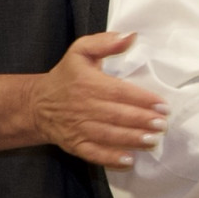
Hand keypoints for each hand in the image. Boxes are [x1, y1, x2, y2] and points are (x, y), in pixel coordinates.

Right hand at [0, 32, 169, 167]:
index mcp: (88, 83)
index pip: (120, 92)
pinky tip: (129, 160)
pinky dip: (110, 158)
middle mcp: (83, 106)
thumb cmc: (66, 76)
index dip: (142, 99)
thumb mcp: (81, 51)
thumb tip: (130, 36)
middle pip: (117, 115)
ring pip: (109, 135)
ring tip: (153, 140)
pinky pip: (94, 153)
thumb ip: (105, 42)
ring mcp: (78, 128)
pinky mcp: (75, 144)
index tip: (163, 105)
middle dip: (142, 121)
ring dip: (132, 139)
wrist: (36, 104)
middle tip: (162, 124)